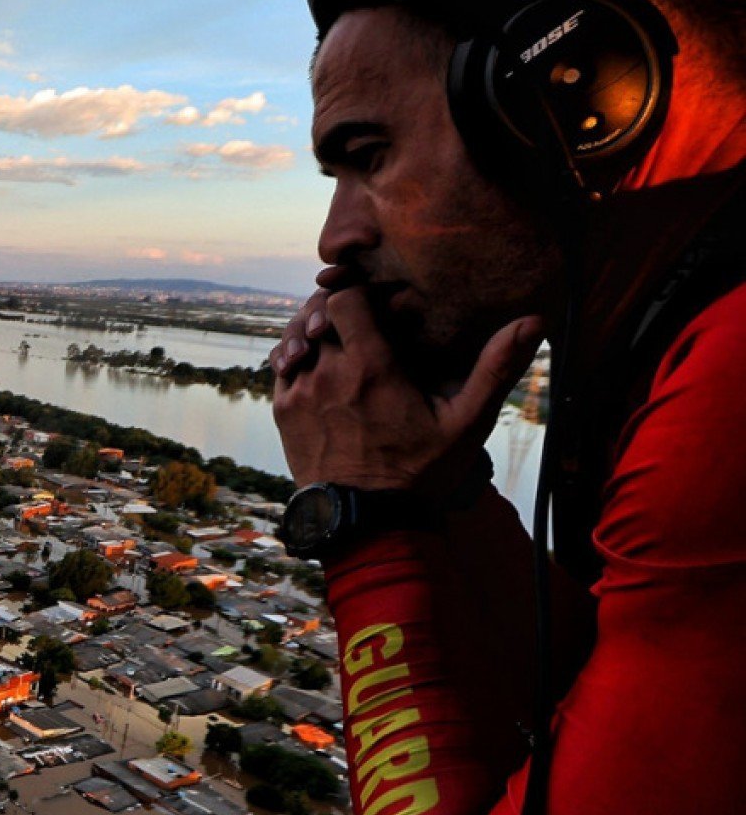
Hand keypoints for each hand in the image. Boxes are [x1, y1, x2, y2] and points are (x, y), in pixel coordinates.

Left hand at [272, 286, 542, 493]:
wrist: (367, 523)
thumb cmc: (420, 473)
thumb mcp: (466, 423)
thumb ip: (496, 368)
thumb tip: (534, 321)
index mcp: (371, 367)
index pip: (346, 297)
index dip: (360, 292)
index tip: (379, 303)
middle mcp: (327, 373)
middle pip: (317, 312)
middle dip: (338, 308)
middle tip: (362, 319)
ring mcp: (299, 391)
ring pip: (295, 336)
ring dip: (315, 330)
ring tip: (341, 341)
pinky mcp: (282, 409)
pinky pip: (281, 364)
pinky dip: (297, 355)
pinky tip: (320, 364)